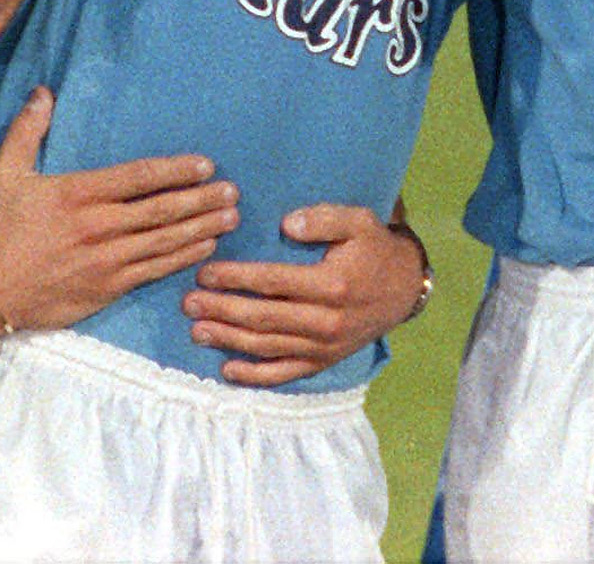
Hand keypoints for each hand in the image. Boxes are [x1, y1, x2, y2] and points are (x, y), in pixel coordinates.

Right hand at [0, 90, 238, 334]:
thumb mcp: (4, 173)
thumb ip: (27, 131)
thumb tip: (43, 92)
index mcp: (79, 194)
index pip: (139, 178)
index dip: (176, 170)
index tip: (206, 165)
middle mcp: (99, 226)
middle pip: (161, 210)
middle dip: (201, 199)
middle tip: (233, 191)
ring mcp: (107, 260)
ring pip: (165, 241)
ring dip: (201, 227)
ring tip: (231, 216)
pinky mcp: (108, 289)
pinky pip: (154, 271)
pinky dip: (182, 258)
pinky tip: (205, 248)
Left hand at [184, 205, 427, 385]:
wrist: (405, 289)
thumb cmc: (374, 249)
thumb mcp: (358, 221)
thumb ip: (323, 219)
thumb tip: (287, 225)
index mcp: (331, 285)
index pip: (273, 282)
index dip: (236, 278)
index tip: (206, 272)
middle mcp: (326, 321)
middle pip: (263, 318)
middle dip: (222, 310)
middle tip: (189, 303)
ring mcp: (323, 347)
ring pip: (268, 347)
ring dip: (229, 340)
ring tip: (197, 330)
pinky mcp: (323, 362)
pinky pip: (284, 374)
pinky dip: (255, 375)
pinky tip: (227, 370)